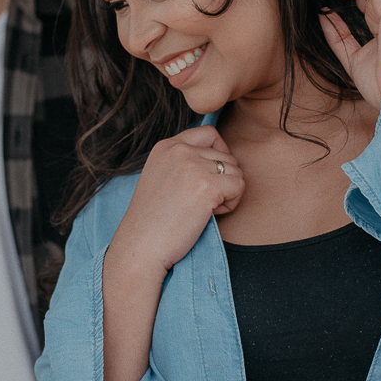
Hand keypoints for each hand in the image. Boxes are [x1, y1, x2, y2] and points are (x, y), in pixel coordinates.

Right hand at [110, 126, 243, 276]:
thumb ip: (183, 162)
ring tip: (203, 209)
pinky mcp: (207, 185)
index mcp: (166, 146)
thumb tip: (220, 158)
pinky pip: (239, 186)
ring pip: (236, 170)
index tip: (209, 177)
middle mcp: (179, 150)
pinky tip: (210, 215)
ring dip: (227, 192)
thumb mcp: (161, 176)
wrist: (141, 247)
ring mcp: (193, 166)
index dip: (218, 154)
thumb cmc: (152, 221)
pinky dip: (231, 204)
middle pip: (226, 155)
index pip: (208, 133)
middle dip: (222, 179)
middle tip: (201, 202)